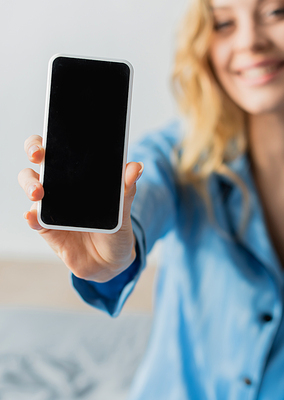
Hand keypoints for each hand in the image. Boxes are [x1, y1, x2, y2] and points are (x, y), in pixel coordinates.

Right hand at [18, 135, 142, 281]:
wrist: (111, 261)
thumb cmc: (115, 230)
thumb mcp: (124, 209)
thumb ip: (126, 189)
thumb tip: (136, 167)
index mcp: (78, 175)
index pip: (58, 149)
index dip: (49, 139)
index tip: (50, 138)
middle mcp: (60, 186)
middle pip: (38, 162)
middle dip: (34, 152)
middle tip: (38, 156)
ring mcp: (51, 206)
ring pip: (32, 187)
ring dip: (31, 185)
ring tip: (38, 193)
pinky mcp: (47, 228)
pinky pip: (34, 219)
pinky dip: (32, 217)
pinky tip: (33, 216)